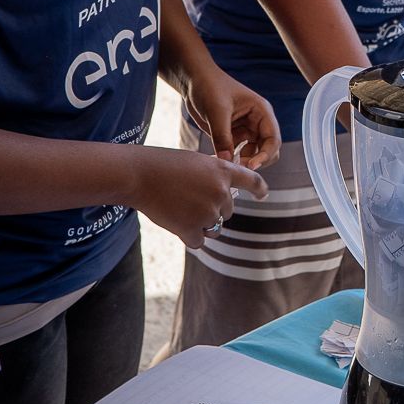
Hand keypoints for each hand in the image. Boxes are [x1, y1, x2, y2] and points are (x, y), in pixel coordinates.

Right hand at [130, 148, 265, 248]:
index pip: (252, 181)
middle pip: (227, 211)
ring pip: (214, 227)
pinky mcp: (192, 229)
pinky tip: (175, 223)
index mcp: (223, 171)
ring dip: (201, 224)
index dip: (259, 189)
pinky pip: (199, 241)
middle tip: (187, 198)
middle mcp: (221, 192)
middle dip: (212, 208)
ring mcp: (208, 212)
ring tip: (180, 209)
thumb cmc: (163, 165)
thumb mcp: (196, 163)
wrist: (140, 175)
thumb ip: (213, 177)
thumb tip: (223, 196)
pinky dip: (188, 236)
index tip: (262, 195)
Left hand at [182, 70, 281, 169]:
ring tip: (225, 165)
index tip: (251, 166)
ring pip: (252, 154)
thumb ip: (222, 137)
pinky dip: (230, 159)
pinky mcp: (232, 135)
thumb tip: (227, 161)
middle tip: (238, 168)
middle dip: (256, 161)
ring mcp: (245, 129)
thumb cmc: (210, 86)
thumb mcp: (216, 111)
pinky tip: (218, 160)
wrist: (193, 80)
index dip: (266, 155)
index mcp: (261, 112)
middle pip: (267, 150)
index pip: (273, 139)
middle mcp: (256, 122)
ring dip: (242, 162)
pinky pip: (236, 153)